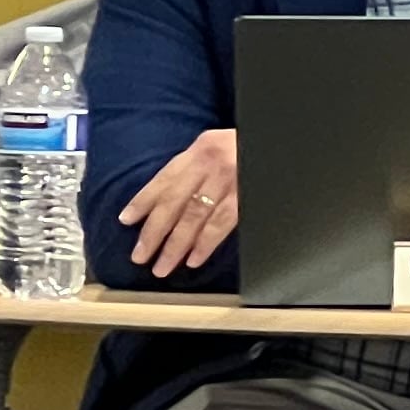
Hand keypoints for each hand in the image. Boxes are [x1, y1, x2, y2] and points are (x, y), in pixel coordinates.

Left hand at [116, 126, 238, 278]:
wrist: (283, 143)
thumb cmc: (250, 148)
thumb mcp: (218, 147)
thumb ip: (196, 168)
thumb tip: (165, 199)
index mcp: (200, 150)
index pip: (165, 179)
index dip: (143, 201)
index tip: (126, 221)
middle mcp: (211, 165)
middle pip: (174, 203)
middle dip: (154, 232)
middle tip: (139, 256)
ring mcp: (231, 182)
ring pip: (195, 218)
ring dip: (176, 245)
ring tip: (162, 266)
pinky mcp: (248, 198)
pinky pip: (222, 224)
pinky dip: (206, 243)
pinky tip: (193, 259)